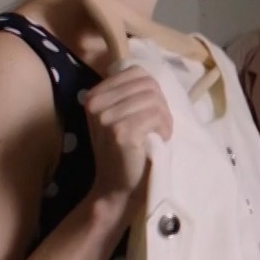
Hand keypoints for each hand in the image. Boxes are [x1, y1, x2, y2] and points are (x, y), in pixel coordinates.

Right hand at [84, 65, 172, 210]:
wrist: (114, 185)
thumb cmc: (122, 151)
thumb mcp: (117, 117)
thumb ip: (128, 94)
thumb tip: (151, 76)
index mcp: (94, 94)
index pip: (136, 73)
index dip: (153, 90)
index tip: (153, 111)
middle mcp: (96, 103)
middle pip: (147, 85)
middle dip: (161, 104)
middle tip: (161, 125)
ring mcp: (106, 117)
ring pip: (154, 99)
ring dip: (165, 117)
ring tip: (162, 133)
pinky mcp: (121, 132)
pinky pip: (155, 116)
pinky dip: (164, 127)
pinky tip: (161, 139)